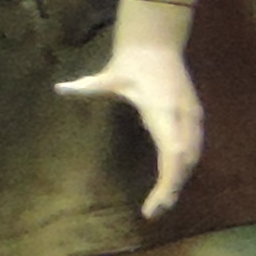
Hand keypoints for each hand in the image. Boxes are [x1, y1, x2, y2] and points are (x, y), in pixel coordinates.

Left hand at [56, 0, 205, 218]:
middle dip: (173, 189)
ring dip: (180, 180)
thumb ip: (88, 86)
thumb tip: (60, 88)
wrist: (158, 43)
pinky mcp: (194, 116)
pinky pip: (194, 148)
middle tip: (154, 212)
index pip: (173, 155)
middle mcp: (184, 117)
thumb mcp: (110, 75)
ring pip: (194, 156)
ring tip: (163, 201)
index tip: (153, 205)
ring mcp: (193, 116)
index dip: (167, 184)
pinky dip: (184, 167)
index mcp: (165, 111)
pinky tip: (172, 178)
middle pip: (186, 162)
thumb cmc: (132, 61)